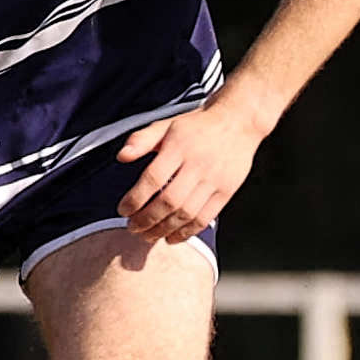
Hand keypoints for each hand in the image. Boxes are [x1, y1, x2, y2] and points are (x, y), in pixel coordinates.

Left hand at [113, 91, 275, 241]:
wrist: (237, 122)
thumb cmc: (196, 127)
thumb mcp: (166, 125)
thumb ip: (142, 140)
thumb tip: (121, 156)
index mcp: (179, 147)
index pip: (153, 178)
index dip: (135, 199)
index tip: (123, 210)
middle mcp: (198, 165)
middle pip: (169, 201)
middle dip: (147, 219)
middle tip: (132, 228)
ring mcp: (215, 179)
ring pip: (187, 213)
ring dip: (164, 229)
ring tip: (148, 235)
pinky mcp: (227, 191)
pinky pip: (206, 217)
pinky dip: (187, 232)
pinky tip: (172, 237)